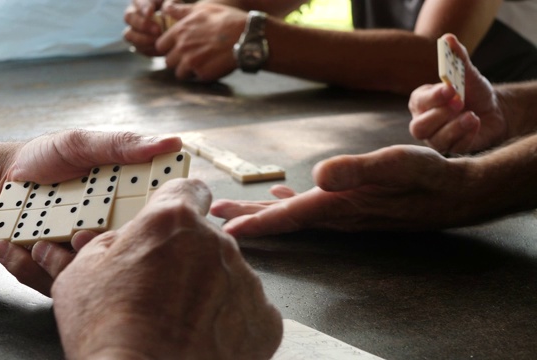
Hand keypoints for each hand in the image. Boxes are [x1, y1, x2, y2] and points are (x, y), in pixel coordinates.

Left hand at [0, 130, 181, 295]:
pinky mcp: (56, 270)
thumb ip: (122, 146)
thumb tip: (172, 142)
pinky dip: (26, 267)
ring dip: (58, 261)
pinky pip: (48, 282)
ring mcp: (82, 253)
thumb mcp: (80, 144)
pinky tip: (9, 245)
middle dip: (95, 249)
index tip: (117, 224)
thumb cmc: (41, 159)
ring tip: (37, 241)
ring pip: (85, 275)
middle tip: (76, 235)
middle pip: (119, 255)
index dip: (144, 228)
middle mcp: (110, 232)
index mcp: (127, 202)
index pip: (150, 221)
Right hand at [52, 178, 282, 359]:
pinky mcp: (265, 319)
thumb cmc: (108, 331)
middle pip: (206, 238)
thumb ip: (103, 245)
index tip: (172, 220)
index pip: (188, 190)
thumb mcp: (81, 275)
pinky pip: (247, 310)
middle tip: (160, 289)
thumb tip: (107, 241)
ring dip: (209, 290)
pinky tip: (203, 338)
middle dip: (187, 257)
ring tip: (179, 321)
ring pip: (228, 274)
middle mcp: (217, 242)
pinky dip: (230, 322)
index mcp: (173, 221)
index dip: (177, 204)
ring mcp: (246, 281)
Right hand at [123, 0, 172, 55]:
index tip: (150, 13)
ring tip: (157, 40)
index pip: (138, 2)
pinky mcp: (138, 45)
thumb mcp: (174, 5)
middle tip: (158, 30)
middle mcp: (133, 15)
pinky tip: (158, 47)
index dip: (143, 8)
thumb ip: (171, 4)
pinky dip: (147, 48)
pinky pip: (137, 47)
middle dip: (142, 24)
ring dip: (143, 38)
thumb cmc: (174, 13)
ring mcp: (133, 31)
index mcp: (141, 2)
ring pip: (128, 34)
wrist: (176, 30)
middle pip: (128, 17)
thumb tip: (166, 9)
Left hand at [156, 2, 244, 80]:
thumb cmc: (227, 19)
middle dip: (177, 61)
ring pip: (179, 73)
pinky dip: (202, 75)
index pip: (160, 45)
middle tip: (190, 57)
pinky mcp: (202, 74)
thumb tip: (166, 8)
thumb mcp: (203, 8)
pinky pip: (196, 78)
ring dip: (187, 71)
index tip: (177, 47)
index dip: (168, 47)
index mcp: (179, 31)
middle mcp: (182, 48)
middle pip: (168, 62)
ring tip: (200, 64)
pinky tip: (212, 66)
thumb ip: (181, 10)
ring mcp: (191, 62)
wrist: (246, 37)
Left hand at [211, 145, 485, 236]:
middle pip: (282, 220)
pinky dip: (290, 202)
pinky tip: (281, 195)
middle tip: (212, 216)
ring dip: (262, 213)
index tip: (223, 228)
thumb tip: (318, 175)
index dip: (256, 223)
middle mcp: (336, 214)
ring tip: (235, 212)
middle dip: (246, 219)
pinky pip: (311, 207)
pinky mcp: (352, 206)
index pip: (288, 217)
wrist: (455, 193)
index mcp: (339, 204)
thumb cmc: (428, 177)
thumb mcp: (395, 164)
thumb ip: (355, 170)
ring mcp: (343, 213)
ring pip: (292, 215)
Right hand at [408, 34, 505, 153]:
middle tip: (459, 102)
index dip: (433, 97)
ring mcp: (436, 138)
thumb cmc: (473, 91)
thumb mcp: (467, 73)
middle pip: (418, 127)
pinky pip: (454, 147)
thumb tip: (448, 38)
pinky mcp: (452, 149)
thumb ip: (457, 58)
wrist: (493, 110)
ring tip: (472, 115)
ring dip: (455, 126)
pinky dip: (466, 135)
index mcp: (421, 102)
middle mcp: (424, 122)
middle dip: (439, 115)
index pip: (418, 102)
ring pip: (436, 140)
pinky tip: (476, 123)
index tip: (450, 88)